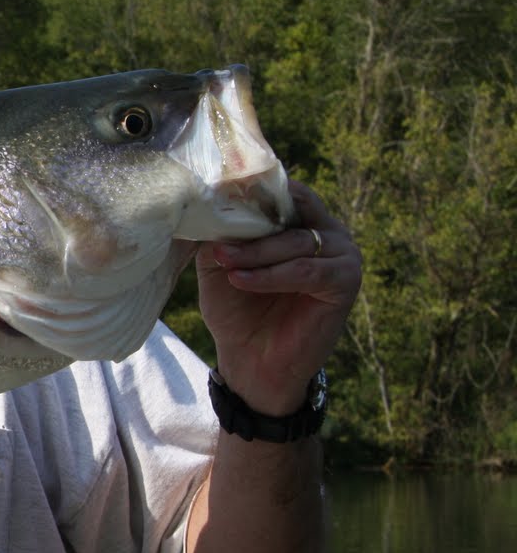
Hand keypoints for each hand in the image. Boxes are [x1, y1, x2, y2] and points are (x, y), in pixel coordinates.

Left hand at [197, 180, 361, 413]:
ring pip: (297, 241)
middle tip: (216, 239)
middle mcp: (326, 231)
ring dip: (256, 252)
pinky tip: (240, 280)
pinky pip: (305, 270)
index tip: (215, 193)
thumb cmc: (236, 311)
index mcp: (300, 220)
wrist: (252, 363)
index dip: (251, 190)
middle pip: (290, 211)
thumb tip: (207, 203)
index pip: (282, 190)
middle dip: (250, 224)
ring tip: (225, 262)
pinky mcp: (345, 282)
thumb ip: (220, 232)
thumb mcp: (219, 265)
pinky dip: (270, 275)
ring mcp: (341, 254)